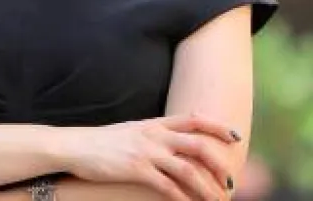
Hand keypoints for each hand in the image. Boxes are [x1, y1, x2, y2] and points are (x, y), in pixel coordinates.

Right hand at [58, 114, 240, 200]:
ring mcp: (146, 152)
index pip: (194, 118)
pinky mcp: (136, 170)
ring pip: (187, 169)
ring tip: (217, 199)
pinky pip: (167, 186)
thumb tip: (175, 140)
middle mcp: (155, 135)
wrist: (77, 145)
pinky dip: (182, 198)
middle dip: (219, 163)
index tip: (235, 136)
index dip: (218, 126)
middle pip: (198, 144)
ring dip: (206, 187)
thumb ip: (155, 133)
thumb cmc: (105, 141)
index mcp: (156, 124)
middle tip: (230, 180)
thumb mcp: (134, 130)